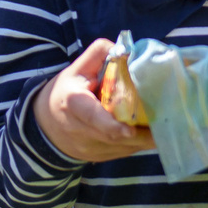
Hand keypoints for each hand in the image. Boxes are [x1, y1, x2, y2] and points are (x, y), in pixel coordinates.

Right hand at [31, 38, 155, 162]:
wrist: (45, 124)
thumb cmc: (65, 90)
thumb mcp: (77, 68)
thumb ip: (100, 54)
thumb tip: (127, 49)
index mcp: (73, 103)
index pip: (91, 117)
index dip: (111, 125)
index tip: (130, 130)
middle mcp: (79, 130)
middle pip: (112, 136)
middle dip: (139, 134)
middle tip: (162, 126)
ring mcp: (87, 148)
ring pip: (120, 148)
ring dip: (142, 141)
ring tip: (162, 130)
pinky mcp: (95, 157)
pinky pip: (121, 153)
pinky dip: (136, 145)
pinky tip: (151, 135)